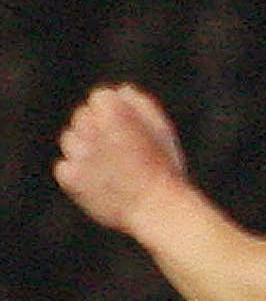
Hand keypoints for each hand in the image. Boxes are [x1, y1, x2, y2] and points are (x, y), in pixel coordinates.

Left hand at [55, 84, 189, 235]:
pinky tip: (99, 185)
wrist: (159, 210)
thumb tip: (122, 90)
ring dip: (86, 151)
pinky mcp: (70, 176)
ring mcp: (78, 152)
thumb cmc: (166, 170)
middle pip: (82, 117)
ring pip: (70, 140)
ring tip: (111, 170)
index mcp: (115, 111)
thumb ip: (141, 106)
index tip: (129, 133)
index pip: (101, 98)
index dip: (116, 115)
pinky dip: (78, 176)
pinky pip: (64, 168)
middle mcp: (91, 127)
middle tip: (122, 154)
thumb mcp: (163, 132)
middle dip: (98, 131)